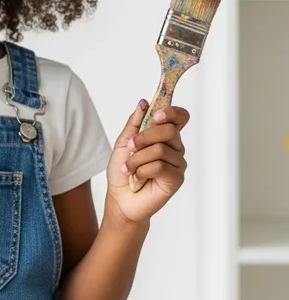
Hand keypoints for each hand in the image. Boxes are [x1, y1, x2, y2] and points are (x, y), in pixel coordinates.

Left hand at [104, 100, 188, 224]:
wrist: (120, 197)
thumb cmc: (122, 169)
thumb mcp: (124, 142)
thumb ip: (134, 123)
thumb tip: (143, 103)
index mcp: (164, 136)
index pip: (179, 118)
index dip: (172, 112)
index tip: (156, 114)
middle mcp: (175, 147)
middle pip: (169, 130)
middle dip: (144, 137)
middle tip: (131, 147)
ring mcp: (177, 163)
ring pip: (160, 149)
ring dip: (138, 158)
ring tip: (130, 168)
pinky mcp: (176, 178)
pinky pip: (160, 166)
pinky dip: (142, 170)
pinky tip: (138, 178)